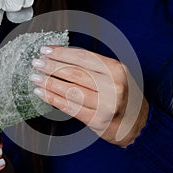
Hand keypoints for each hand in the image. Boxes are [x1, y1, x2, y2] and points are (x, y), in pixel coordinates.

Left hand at [30, 46, 148, 147]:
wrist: (137, 123)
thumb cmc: (123, 94)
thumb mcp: (115, 74)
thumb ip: (94, 66)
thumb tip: (62, 56)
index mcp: (116, 70)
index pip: (83, 57)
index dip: (62, 53)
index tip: (46, 50)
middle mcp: (112, 86)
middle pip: (74, 73)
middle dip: (51, 67)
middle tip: (36, 63)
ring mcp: (105, 105)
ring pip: (69, 90)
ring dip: (48, 83)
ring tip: (35, 77)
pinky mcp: (97, 120)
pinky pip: (69, 107)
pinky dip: (52, 99)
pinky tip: (41, 93)